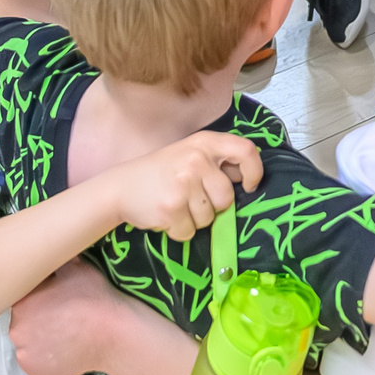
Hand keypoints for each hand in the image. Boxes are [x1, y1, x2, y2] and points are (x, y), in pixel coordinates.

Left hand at [8, 260, 132, 374]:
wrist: (113, 334)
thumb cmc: (94, 298)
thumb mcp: (75, 267)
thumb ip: (55, 261)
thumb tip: (51, 250)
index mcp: (22, 302)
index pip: (23, 297)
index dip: (39, 297)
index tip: (55, 298)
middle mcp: (16, 330)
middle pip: (23, 320)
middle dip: (38, 317)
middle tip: (62, 316)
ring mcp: (24, 354)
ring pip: (28, 341)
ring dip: (40, 337)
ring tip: (65, 333)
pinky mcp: (34, 371)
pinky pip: (35, 360)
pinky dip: (45, 356)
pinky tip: (63, 348)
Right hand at [106, 131, 266, 239]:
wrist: (119, 187)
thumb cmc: (161, 172)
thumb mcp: (190, 154)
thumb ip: (217, 162)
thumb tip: (245, 178)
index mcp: (204, 143)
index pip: (245, 151)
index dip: (254, 171)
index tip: (248, 186)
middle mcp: (196, 160)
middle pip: (226, 198)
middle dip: (213, 206)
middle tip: (190, 198)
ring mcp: (183, 185)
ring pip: (209, 218)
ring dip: (194, 219)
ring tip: (174, 204)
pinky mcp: (171, 209)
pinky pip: (189, 232)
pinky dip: (179, 230)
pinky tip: (165, 215)